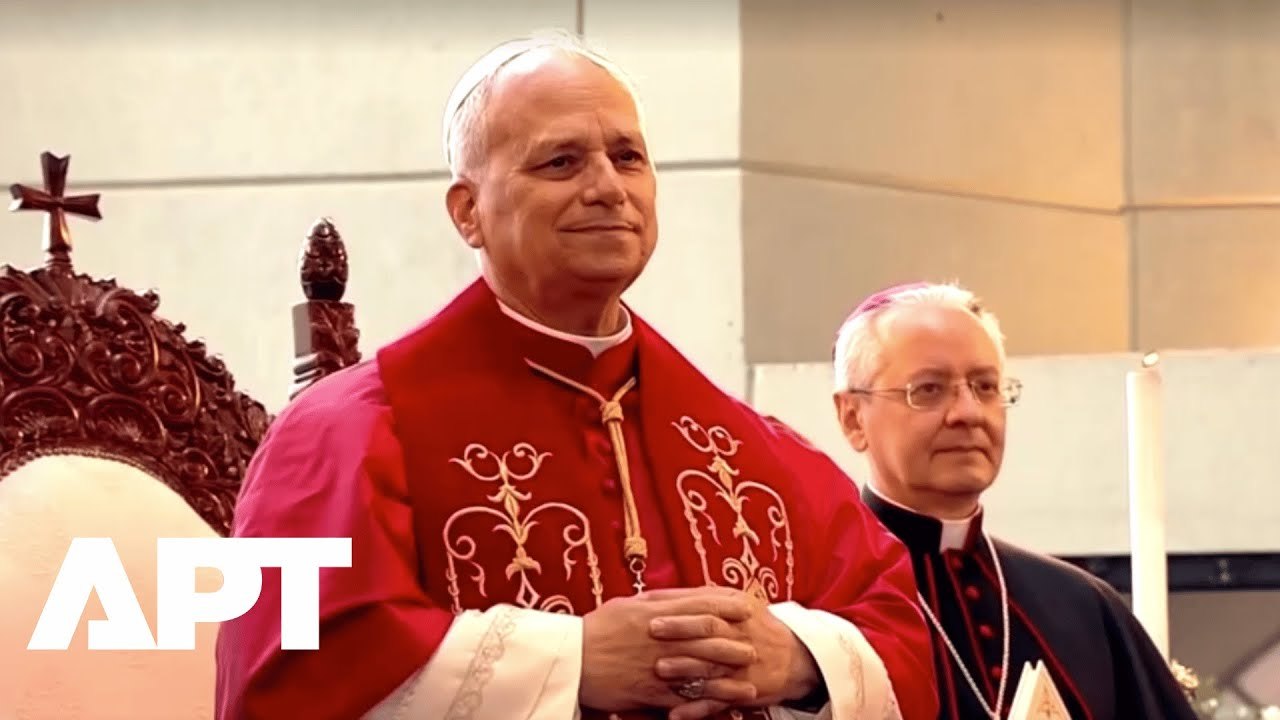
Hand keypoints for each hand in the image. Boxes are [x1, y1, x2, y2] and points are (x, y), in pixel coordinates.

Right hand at [579, 587, 761, 712]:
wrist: (570, 659)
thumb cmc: (596, 629)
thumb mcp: (626, 605)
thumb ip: (656, 601)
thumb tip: (680, 596)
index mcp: (655, 611)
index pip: (700, 604)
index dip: (727, 605)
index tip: (747, 606)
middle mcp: (662, 637)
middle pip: (708, 637)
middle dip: (735, 642)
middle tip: (755, 646)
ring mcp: (658, 665)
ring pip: (702, 669)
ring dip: (729, 675)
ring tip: (750, 679)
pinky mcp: (651, 692)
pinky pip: (685, 698)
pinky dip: (707, 702)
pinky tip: (724, 705)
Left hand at [650, 596, 821, 719]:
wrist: (796, 658)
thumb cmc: (754, 625)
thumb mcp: (736, 603)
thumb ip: (700, 598)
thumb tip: (656, 593)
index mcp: (738, 610)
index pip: (709, 606)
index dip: (682, 608)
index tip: (653, 608)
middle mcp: (741, 636)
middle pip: (710, 632)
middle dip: (681, 631)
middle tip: (652, 631)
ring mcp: (742, 666)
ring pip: (712, 666)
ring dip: (685, 668)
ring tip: (659, 669)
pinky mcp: (743, 692)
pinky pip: (718, 701)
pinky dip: (696, 709)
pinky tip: (675, 714)